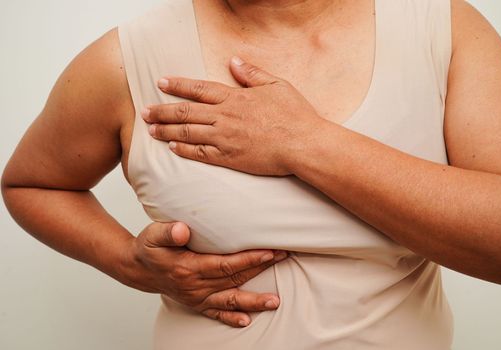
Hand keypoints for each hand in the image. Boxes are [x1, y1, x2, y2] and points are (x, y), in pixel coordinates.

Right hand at [120, 221, 287, 326]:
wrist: (138, 269)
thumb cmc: (149, 248)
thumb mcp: (153, 235)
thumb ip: (168, 232)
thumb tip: (183, 230)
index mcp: (188, 268)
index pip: (225, 264)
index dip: (249, 258)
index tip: (269, 251)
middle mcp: (195, 286)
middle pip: (234, 279)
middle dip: (261, 268)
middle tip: (283, 257)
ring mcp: (197, 297)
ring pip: (230, 299)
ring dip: (254, 301)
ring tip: (275, 301)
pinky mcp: (197, 303)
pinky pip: (216, 313)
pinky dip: (231, 317)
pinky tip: (246, 321)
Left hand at [142, 56, 329, 175]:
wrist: (304, 144)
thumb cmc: (295, 115)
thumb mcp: (276, 85)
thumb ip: (252, 73)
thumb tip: (233, 61)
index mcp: (235, 97)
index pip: (199, 89)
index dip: (177, 85)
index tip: (161, 83)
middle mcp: (225, 116)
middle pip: (186, 112)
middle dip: (162, 111)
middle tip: (145, 111)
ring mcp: (225, 138)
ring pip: (188, 133)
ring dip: (167, 131)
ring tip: (151, 130)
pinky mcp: (230, 158)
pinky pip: (201, 153)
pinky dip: (184, 150)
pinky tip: (172, 149)